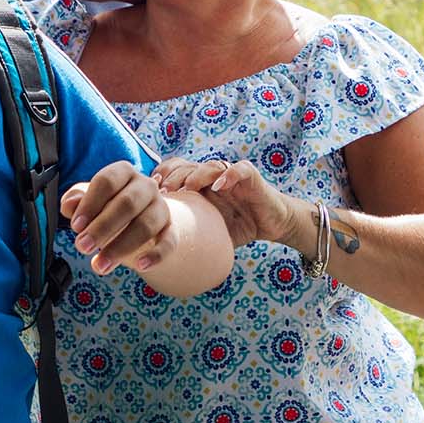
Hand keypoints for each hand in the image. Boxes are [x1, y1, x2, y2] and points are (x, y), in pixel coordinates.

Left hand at [60, 160, 177, 275]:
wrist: (140, 217)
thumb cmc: (108, 206)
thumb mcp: (90, 201)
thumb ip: (76, 200)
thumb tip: (68, 205)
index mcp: (123, 172)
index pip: (107, 182)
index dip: (90, 204)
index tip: (76, 227)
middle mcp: (145, 186)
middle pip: (127, 204)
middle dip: (102, 227)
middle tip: (82, 247)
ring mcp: (161, 207)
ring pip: (146, 225)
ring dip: (121, 247)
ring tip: (100, 266)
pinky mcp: (171, 229)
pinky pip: (169, 241)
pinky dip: (156, 254)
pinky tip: (140, 266)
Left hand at [153, 157, 293, 246]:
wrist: (272, 224)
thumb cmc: (238, 227)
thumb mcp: (209, 231)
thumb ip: (189, 234)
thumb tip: (159, 257)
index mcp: (198, 185)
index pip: (174, 170)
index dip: (162, 176)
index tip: (151, 192)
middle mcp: (211, 176)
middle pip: (187, 166)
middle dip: (174, 176)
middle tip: (165, 191)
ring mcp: (230, 174)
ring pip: (209, 165)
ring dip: (196, 174)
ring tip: (187, 188)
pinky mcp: (250, 176)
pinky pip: (238, 169)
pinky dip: (228, 175)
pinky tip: (218, 186)